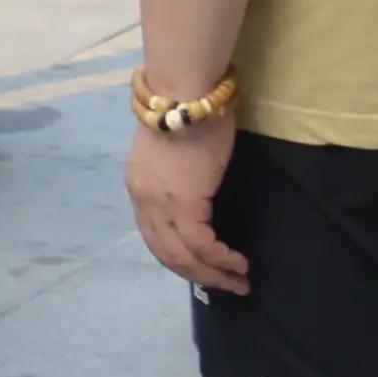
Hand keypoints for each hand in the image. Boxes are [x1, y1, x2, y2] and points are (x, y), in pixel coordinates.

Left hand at [127, 118, 247, 294]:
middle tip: (226, 286)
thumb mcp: (174, 152)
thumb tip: (196, 195)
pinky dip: (220, 258)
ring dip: (212, 274)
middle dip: (197, 274)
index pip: (153, 236)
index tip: (202, 269)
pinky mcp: (183, 203)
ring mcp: (160, 203)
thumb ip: (177, 179)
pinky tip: (238, 263)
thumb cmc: (187, 111)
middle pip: (166, 253)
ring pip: (183, 255)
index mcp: (139, 187)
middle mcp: (143, 200)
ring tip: (238, 282)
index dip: (178, 257)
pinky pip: (202, 244)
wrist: (185, 90)